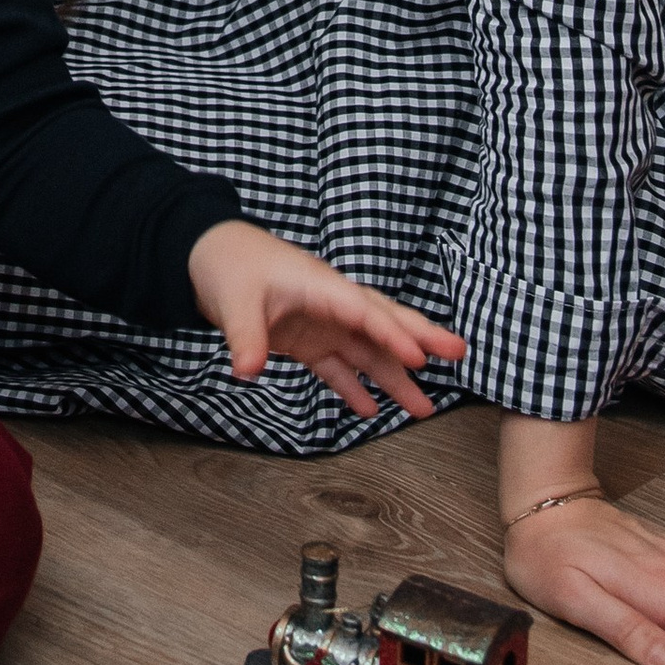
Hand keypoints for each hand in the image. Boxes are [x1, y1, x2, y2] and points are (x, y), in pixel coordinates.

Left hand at [187, 220, 466, 421]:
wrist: (205, 253)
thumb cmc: (227, 263)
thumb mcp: (235, 300)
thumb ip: (245, 337)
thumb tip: (247, 372)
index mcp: (320, 286)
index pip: (364, 311)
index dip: (392, 334)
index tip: (420, 356)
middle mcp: (329, 305)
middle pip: (382, 323)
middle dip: (420, 339)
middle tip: (458, 354)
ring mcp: (320, 323)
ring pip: (366, 351)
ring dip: (393, 378)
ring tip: (424, 409)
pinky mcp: (306, 340)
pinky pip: (337, 366)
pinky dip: (353, 387)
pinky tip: (370, 410)